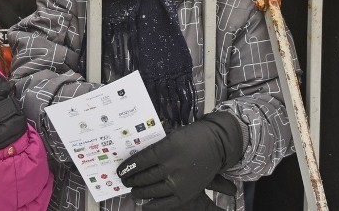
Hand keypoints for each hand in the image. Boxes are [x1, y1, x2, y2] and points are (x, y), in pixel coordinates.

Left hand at [117, 112, 242, 210]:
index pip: (142, 160)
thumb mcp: (173, 135)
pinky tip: (144, 204)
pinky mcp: (186, 194)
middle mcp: (173, 166)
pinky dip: (152, 205)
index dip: (129, 167)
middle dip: (131, 180)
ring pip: (152, 190)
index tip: (120, 171)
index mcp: (169, 148)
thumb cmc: (193, 137)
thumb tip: (137, 158)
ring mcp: (180, 182)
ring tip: (133, 189)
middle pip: (145, 177)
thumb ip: (157, 147)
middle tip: (125, 180)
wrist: (218, 146)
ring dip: (139, 191)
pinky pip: (165, 203)